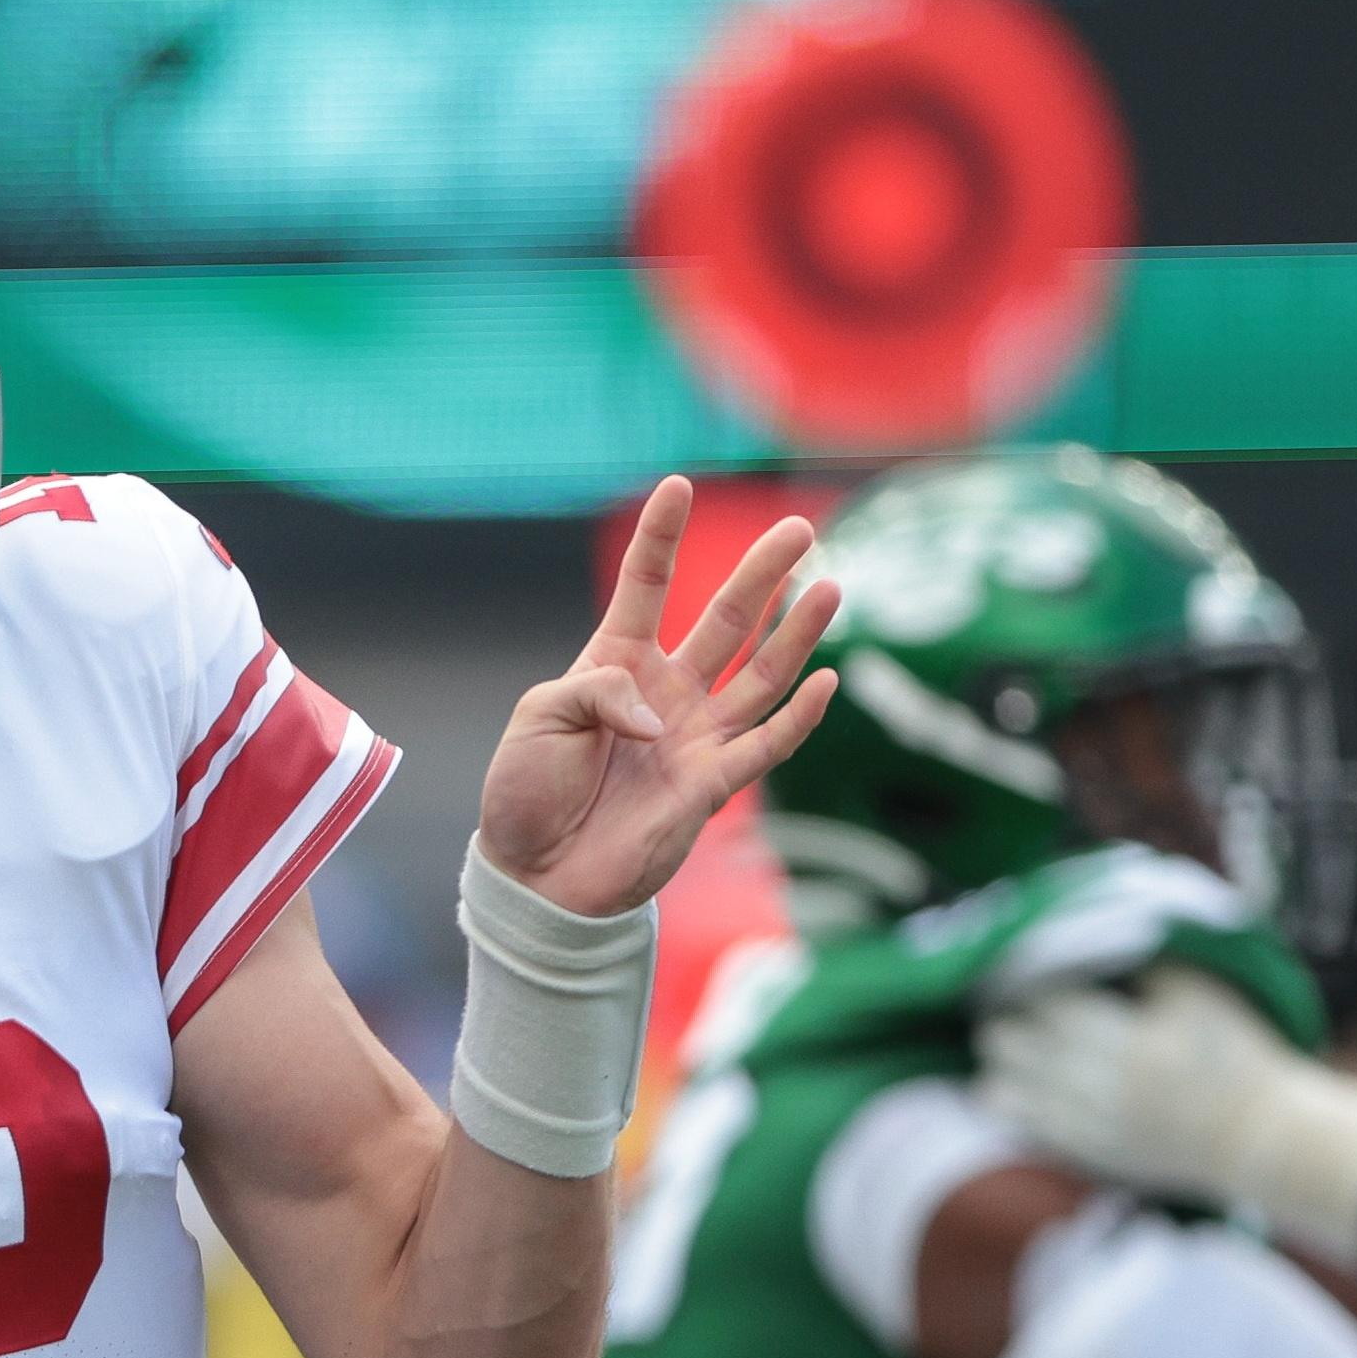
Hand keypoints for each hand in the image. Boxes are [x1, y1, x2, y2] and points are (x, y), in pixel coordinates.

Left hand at [477, 477, 838, 916]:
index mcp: (613, 664)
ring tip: (830, 586)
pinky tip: (825, 680)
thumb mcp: (538, 719)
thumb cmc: (526, 790)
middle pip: (725, 621)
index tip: (678, 484)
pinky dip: (799, 716)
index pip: (644, 586)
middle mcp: (665, 692)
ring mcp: (695, 736)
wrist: (537, 873)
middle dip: (762, 574)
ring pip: (760, 674)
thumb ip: (595, 692)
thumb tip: (660, 714)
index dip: (661, 538)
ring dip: (796, 633)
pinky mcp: (712, 785)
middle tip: (799, 528)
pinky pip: (766, 744)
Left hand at [975, 974, 1248, 1199]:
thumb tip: (1095, 940)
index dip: (1028, 984)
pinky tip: (1007, 1082)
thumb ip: (1149, 964)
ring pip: (1006, 1087)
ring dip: (1001, 1061)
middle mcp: (1101, 1085)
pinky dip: (1007, 1099)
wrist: (1261, 1138)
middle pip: (1013, 1043)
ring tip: (1011, 1044)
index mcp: (1130, 1041)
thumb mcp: (1204, 995)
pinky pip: (1024, 1124)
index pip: (1047, 1003)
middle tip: (1012, 1006)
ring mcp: (1090, 1123)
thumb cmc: (1238, 1058)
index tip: (1026, 972)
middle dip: (1005, 1019)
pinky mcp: (1089, 1152)